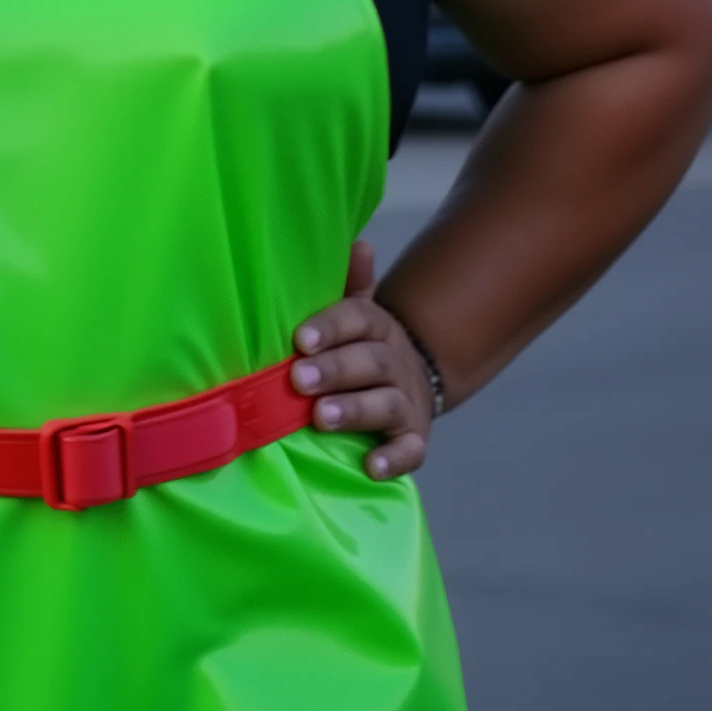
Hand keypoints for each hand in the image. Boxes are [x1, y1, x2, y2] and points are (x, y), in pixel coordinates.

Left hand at [290, 238, 437, 481]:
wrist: (412, 381)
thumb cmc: (361, 347)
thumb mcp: (355, 315)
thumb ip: (349, 285)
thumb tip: (359, 244)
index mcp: (377, 328)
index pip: (357, 319)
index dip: (330, 327)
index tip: (300, 339)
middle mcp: (394, 362)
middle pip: (369, 362)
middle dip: (334, 370)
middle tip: (298, 379)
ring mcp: (406, 401)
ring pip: (386, 404)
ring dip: (355, 410)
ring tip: (321, 417)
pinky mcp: (413, 437)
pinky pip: (410, 450)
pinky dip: (394, 458)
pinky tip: (371, 466)